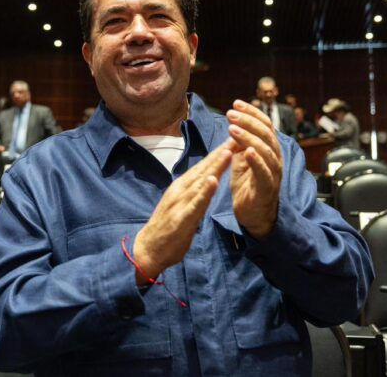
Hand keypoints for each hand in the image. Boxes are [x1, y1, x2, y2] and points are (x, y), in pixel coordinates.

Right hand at [133, 141, 233, 283]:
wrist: (148, 250)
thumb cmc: (168, 229)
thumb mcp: (184, 206)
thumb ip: (196, 193)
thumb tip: (208, 179)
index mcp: (183, 186)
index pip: (204, 166)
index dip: (220, 152)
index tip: (236, 139)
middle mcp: (181, 190)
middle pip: (204, 168)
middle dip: (222, 152)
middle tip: (238, 136)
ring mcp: (180, 203)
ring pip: (201, 181)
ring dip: (215, 166)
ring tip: (228, 151)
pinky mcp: (181, 218)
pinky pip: (195, 203)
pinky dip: (204, 192)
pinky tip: (213, 181)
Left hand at [226, 100, 282, 238]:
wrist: (253, 215)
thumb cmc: (248, 186)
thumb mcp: (242, 160)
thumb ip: (241, 143)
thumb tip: (234, 123)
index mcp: (269, 149)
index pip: (265, 125)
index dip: (252, 113)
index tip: (236, 103)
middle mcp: (275, 159)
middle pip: (266, 134)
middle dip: (248, 121)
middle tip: (231, 114)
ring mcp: (273, 173)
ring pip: (266, 150)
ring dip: (249, 137)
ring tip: (232, 128)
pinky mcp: (267, 189)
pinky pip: (264, 172)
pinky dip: (257, 161)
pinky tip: (247, 151)